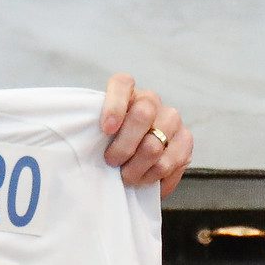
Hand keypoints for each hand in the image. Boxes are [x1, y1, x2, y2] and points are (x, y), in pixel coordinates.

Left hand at [100, 72, 193, 196]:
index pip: (122, 84)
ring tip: (128, 177)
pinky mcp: (185, 140)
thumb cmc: (111, 143)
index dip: (114, 106)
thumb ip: (91, 130)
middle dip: (123, 146)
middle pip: (143, 115)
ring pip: (155, 145)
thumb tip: (79, 142)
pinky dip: (155, 178)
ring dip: (138, 168)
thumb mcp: (97, 133)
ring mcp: (172, 119)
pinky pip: (171, 163)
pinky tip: (145, 180)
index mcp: (127, 91)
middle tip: (112, 162)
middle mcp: (151, 100)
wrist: (137, 157)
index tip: (106, 129)